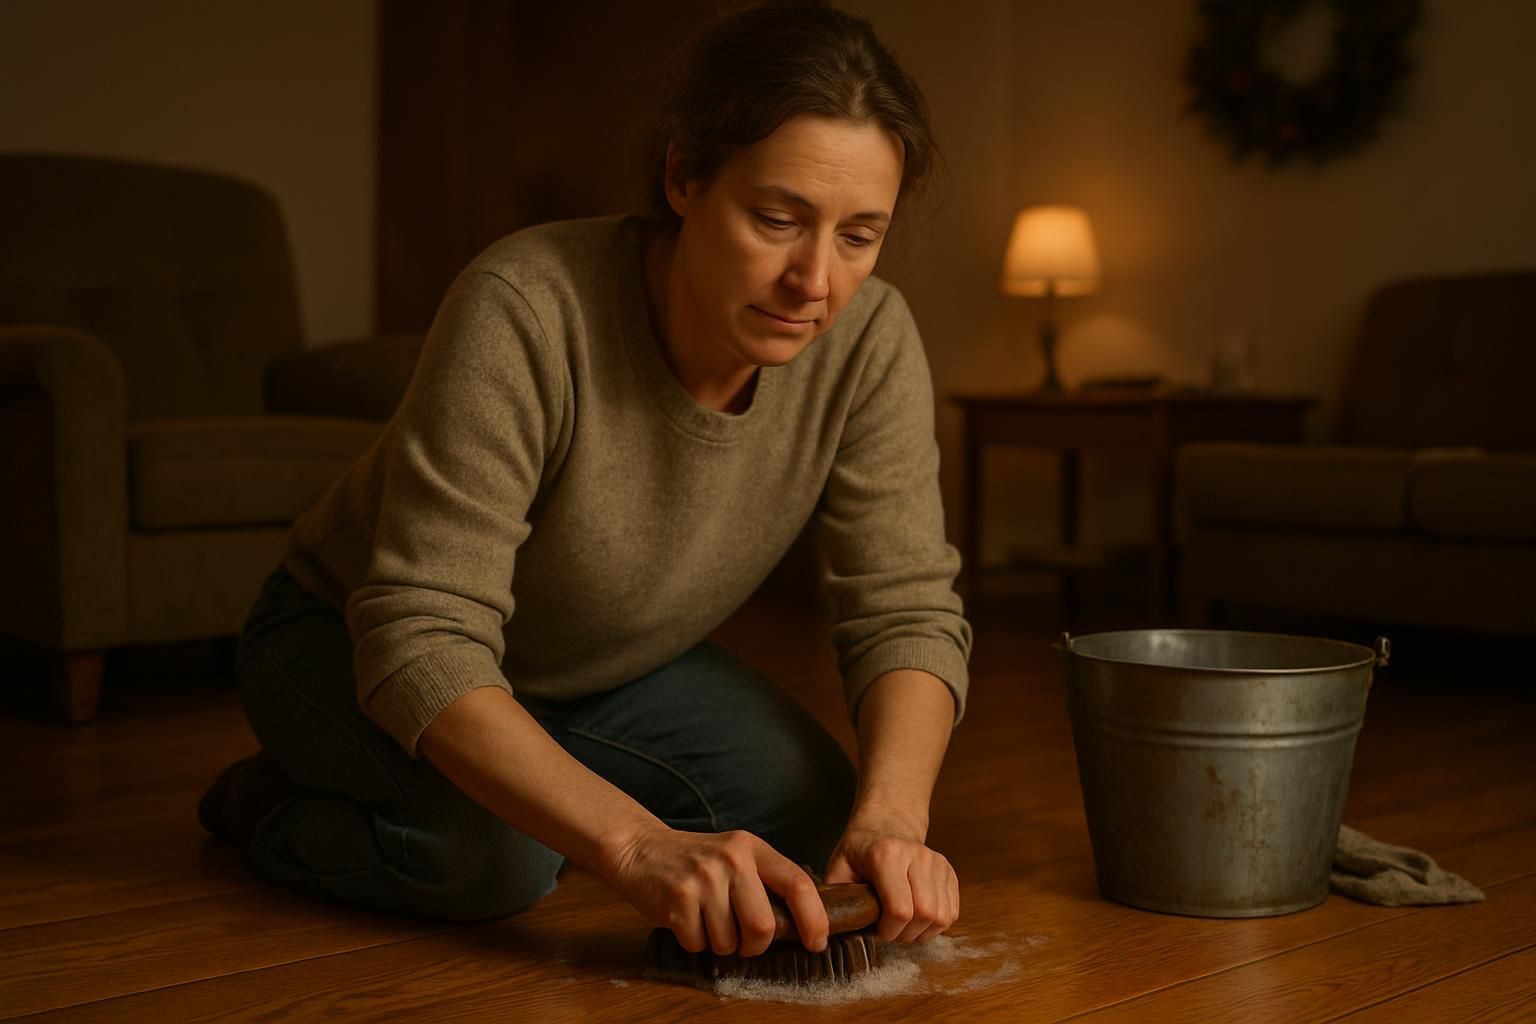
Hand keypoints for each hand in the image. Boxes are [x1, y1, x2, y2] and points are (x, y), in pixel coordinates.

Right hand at [600, 823, 828, 956]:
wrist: (641, 848)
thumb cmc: (696, 861)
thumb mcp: (735, 856)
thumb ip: (763, 881)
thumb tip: (800, 925)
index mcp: (752, 848)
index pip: (797, 883)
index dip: (814, 919)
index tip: (816, 942)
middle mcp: (731, 859)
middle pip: (763, 926)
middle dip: (754, 945)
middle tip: (742, 940)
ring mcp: (703, 878)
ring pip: (728, 942)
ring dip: (719, 945)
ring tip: (706, 921)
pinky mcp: (677, 899)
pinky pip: (698, 944)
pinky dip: (694, 942)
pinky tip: (686, 919)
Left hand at [823, 814, 958, 943]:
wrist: (887, 823)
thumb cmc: (860, 850)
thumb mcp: (839, 867)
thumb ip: (835, 896)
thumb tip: (828, 927)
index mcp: (886, 855)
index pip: (900, 910)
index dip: (889, 931)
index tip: (877, 929)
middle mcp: (917, 856)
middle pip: (925, 915)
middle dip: (906, 934)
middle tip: (891, 931)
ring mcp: (937, 862)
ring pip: (942, 917)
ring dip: (922, 932)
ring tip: (904, 926)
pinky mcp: (948, 871)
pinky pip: (951, 912)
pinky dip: (936, 925)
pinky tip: (918, 919)